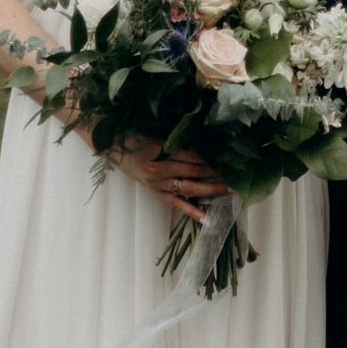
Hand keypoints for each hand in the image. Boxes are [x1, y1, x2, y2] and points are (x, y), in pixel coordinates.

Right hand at [108, 134, 229, 225]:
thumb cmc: (132, 130)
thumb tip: (207, 140)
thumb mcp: (156, 128)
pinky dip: (192, 212)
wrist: (108, 142)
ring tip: (231, 190)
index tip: (231, 155)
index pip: (194, 155)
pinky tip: (208, 219)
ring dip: (212, 189)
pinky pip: (175, 203)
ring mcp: (156, 183)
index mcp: (160, 149)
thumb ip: (178, 136)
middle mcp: (159, 169)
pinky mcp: (154, 191)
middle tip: (238, 171)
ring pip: (190, 188)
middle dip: (218, 171)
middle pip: (195, 171)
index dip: (213, 156)